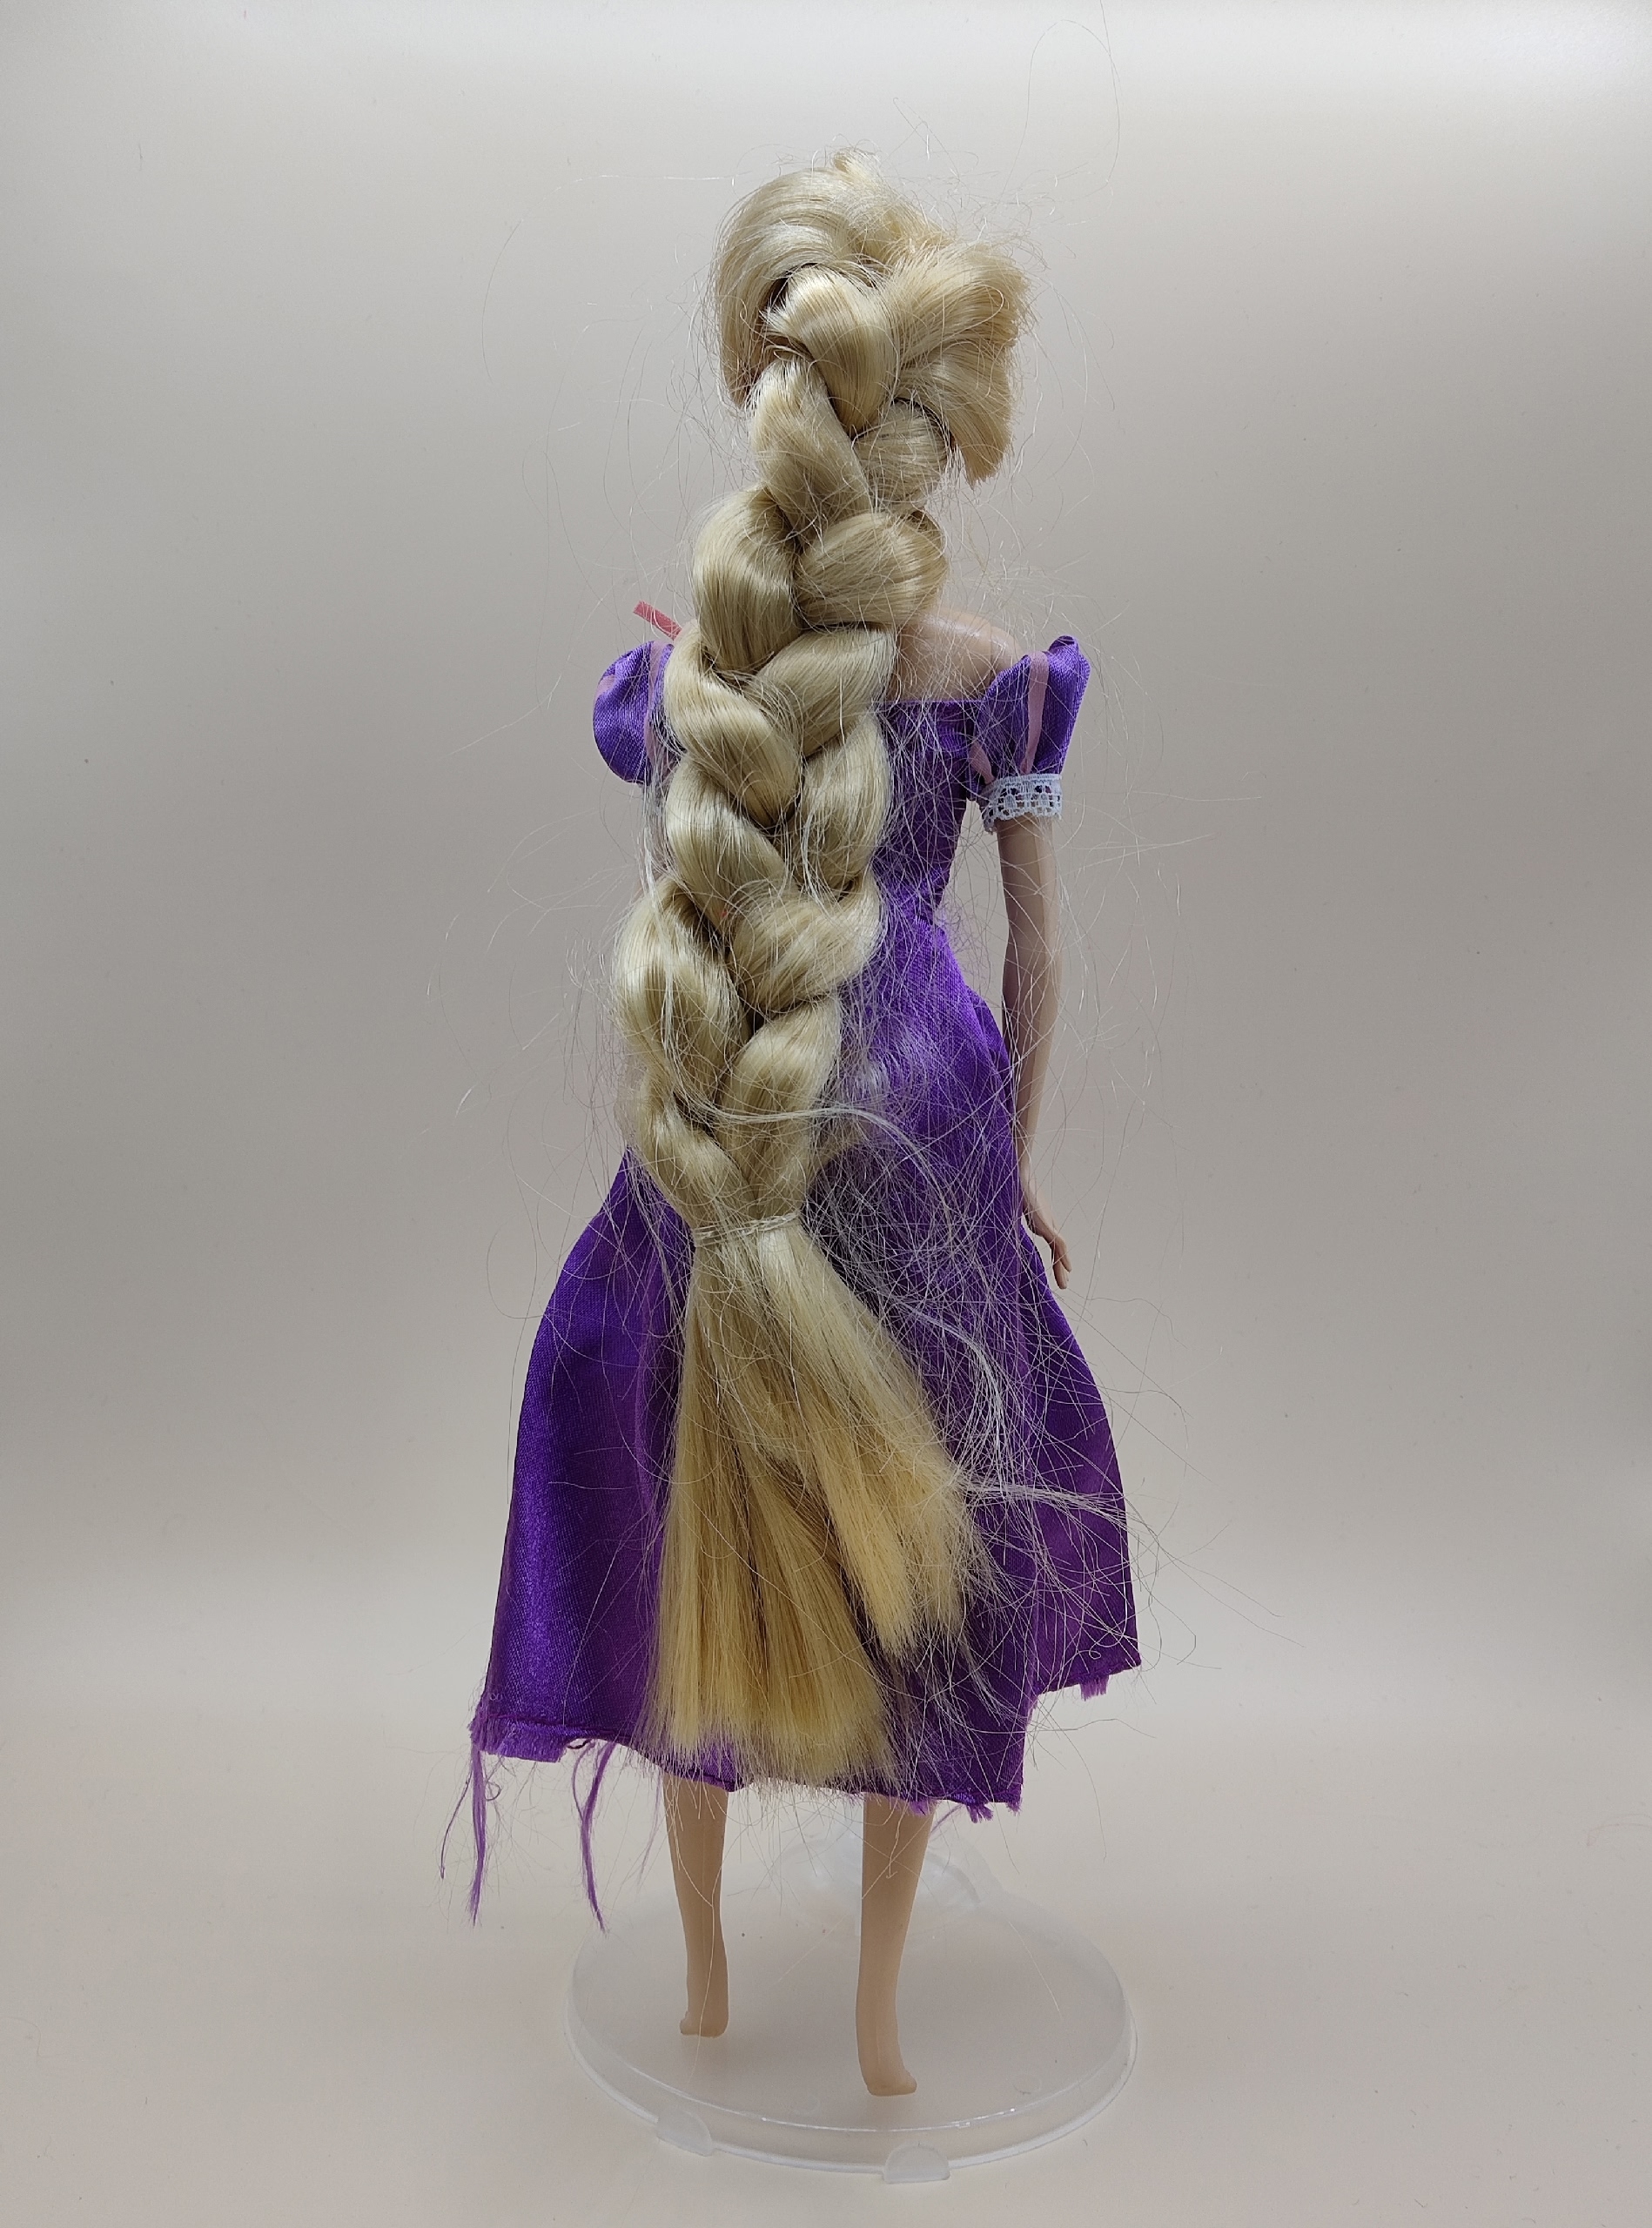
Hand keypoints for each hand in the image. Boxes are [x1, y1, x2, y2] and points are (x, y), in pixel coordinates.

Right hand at [1019, 1167, 1071, 1289]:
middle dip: (1060, 1267)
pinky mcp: (1045, 1222)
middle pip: (1056, 1249)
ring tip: (1065, 1283)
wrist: (1016, 1170)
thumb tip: (994, 1226)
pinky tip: (1069, 1268)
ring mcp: (1046, 1221)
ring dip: (1062, 1266)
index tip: (1058, 1271)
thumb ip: (1010, 1217)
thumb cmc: (1011, 1185)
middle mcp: (1046, 1221)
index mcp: (1039, 1219)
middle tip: (1064, 1284)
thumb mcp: (1011, 1207)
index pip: (1050, 1242)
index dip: (1054, 1258)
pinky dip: (1063, 1256)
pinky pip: (1058, 1243)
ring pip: (1059, 1249)